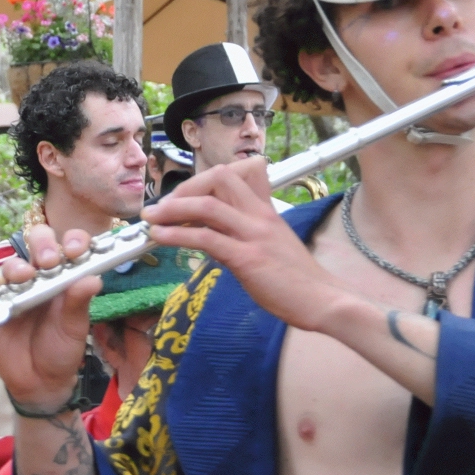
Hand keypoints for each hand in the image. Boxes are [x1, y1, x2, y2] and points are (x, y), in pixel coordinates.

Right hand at [0, 225, 99, 411]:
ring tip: (25, 276)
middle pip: (39, 243)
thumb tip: (93, 279)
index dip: (73, 241)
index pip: (71, 246)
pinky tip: (4, 291)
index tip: (76, 250)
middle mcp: (42, 275)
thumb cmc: (61, 350)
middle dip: (43, 243)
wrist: (38, 381)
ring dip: (19, 265)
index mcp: (67, 277)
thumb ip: (79, 303)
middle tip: (48, 260)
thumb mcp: (75, 328)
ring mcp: (17, 287)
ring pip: (14, 262)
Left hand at [143, 157, 332, 329]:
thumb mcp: (274, 245)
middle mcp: (259, 215)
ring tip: (150, 218)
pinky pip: (205, 238)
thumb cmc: (298, 280)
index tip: (182, 199)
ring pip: (207, 206)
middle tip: (164, 208)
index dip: (203, 182)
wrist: (324, 300)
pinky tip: (159, 237)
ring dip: (172, 209)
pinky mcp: (247, 258)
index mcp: (266, 210)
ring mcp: (254, 235)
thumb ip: (248, 233)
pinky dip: (175, 235)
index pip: (235, 174)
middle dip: (185, 188)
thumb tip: (218, 235)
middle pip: (218, 178)